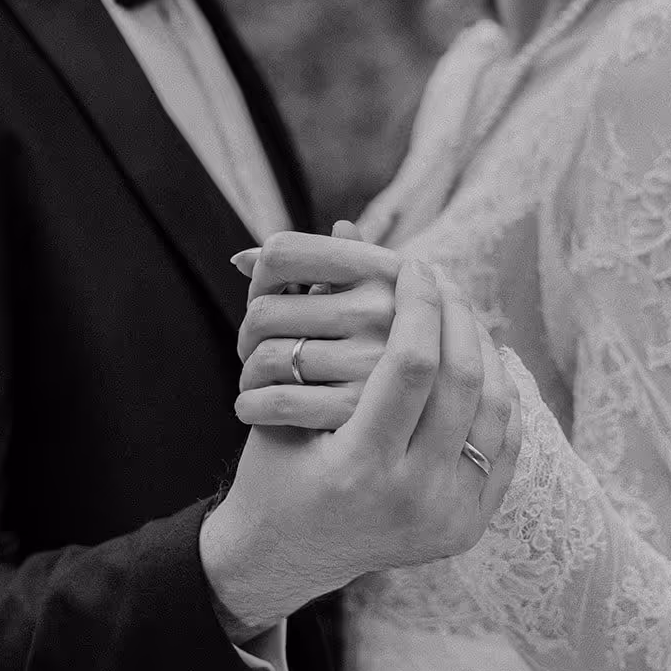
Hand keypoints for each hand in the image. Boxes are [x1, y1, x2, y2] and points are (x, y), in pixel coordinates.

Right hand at [200, 255, 520, 638]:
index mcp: (360, 469)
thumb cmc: (273, 467)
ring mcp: (449, 518)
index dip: (419, 303)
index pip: (413, 364)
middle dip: (456, 316)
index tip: (414, 266)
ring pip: (495, 408)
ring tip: (461, 314)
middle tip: (442, 281)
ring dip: (483, 349)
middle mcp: (413, 499)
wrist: (286, 557)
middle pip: (463, 380)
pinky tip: (480, 359)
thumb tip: (351, 225)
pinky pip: (505, 442)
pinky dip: (498, 394)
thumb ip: (315, 314)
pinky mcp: (469, 526)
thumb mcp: (278, 399)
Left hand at [235, 223, 395, 432]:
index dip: (260, 277)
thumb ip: (311, 270)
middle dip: (248, 335)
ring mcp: (374, 359)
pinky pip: (279, 401)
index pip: (283, 252)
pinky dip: (253, 406)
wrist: (430, 418)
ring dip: (249, 374)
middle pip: (265, 310)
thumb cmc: (381, 345)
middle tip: (254, 352)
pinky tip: (253, 408)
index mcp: (383, 268)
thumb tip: (241, 258)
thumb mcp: (369, 297)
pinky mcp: (360, 409)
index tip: (265, 299)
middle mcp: (383, 308)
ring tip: (255, 381)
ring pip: (267, 358)